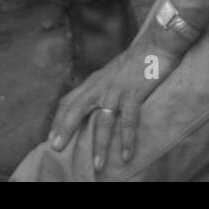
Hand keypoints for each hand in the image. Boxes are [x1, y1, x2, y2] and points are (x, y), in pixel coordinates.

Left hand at [48, 33, 187, 172]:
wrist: (157, 43)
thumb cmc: (136, 60)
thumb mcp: (111, 73)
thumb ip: (101, 87)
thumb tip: (94, 106)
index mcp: (94, 81)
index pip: (70, 100)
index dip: (59, 120)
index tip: (52, 138)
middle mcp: (101, 85)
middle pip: (77, 109)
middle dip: (65, 129)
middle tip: (56, 149)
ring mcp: (116, 89)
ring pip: (103, 120)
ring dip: (99, 144)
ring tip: (97, 165)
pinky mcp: (134, 93)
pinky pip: (128, 120)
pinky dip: (126, 139)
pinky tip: (126, 155)